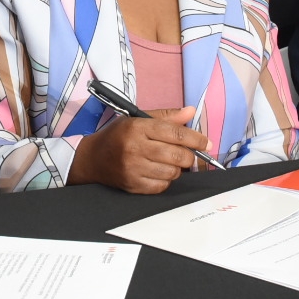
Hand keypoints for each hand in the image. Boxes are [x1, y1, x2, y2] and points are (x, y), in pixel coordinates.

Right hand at [67, 106, 210, 193]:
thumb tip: (190, 112)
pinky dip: (166, 180)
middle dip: (189, 156)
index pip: (175, 133)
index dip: (195, 138)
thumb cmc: (117, 136)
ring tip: (168, 161)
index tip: (206, 142)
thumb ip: (166, 117)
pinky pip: (162, 186)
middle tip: (188, 154)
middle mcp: (135, 148)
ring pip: (172, 172)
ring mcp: (133, 169)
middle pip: (177, 155)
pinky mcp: (133, 185)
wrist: (92, 158)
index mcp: (137, 127)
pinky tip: (158, 172)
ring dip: (176, 168)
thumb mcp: (137, 119)